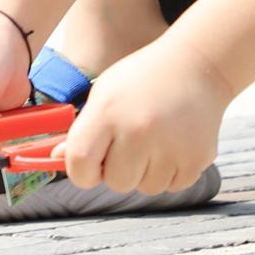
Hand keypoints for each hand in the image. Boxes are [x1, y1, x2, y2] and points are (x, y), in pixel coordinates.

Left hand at [58, 38, 229, 194]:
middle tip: (128, 145)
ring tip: (154, 140)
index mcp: (108, 112)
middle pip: (115, 183)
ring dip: (146, 173)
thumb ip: (82, 130)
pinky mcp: (197, 158)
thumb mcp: (104, 94)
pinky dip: (171, 173)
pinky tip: (173, 144)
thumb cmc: (143, 80)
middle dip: (118, 170)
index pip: (80, 164)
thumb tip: (57, 160)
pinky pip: (173, 187)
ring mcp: (171, 146)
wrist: (197, 66)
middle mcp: (138, 131)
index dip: (81, 171)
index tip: (90, 164)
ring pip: (146, 189)